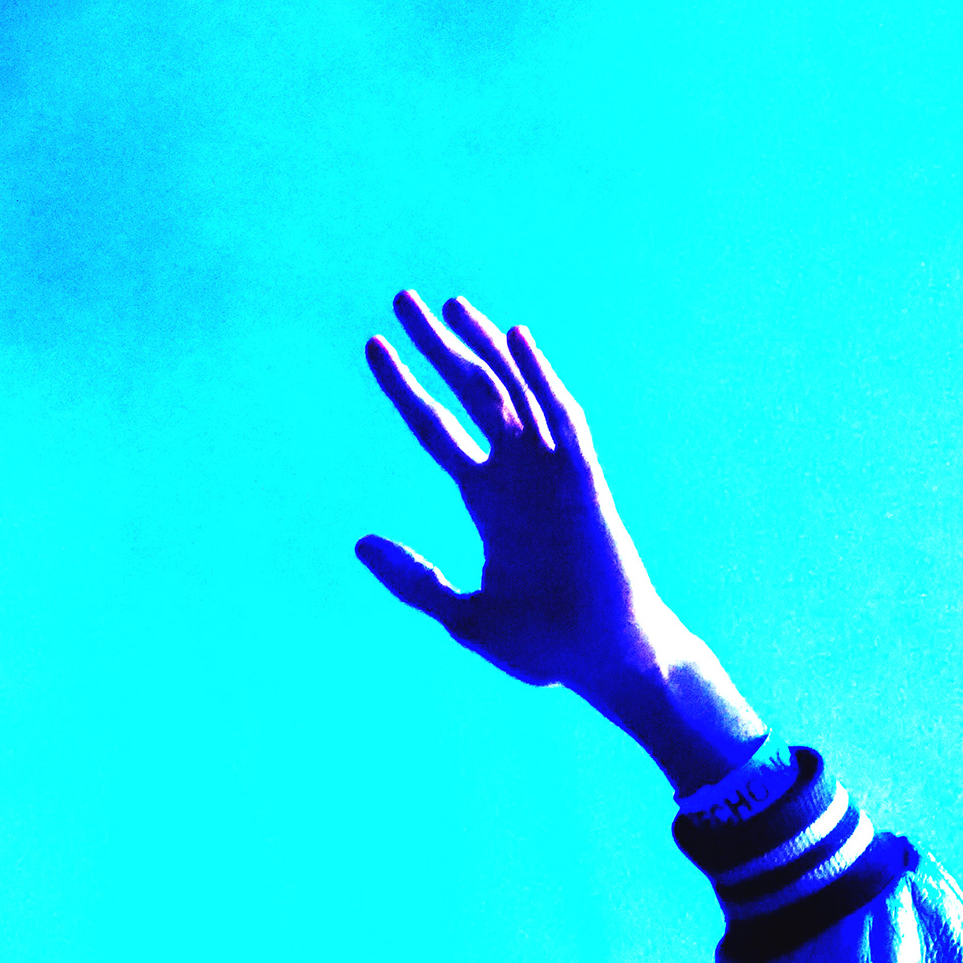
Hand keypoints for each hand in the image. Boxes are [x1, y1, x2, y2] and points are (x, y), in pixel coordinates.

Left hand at [357, 291, 766, 791]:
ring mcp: (553, 474)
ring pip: (513, 393)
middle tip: (402, 299)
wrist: (603, 664)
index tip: (374, 348)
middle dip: (437, 348)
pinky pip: (562, 419)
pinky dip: (541, 378)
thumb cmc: (545, 646)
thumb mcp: (463, 613)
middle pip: (471, 395)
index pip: (438, 430)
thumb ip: (414, 579)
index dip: (406, 390)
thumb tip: (359, 540)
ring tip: (450, 304)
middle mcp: (518, 476)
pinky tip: (517, 338)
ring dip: (483, 346)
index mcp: (488, 500)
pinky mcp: (585, 483)